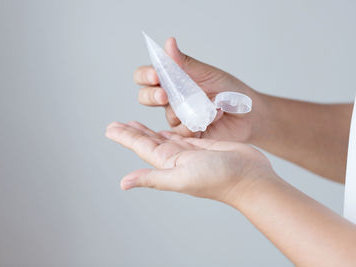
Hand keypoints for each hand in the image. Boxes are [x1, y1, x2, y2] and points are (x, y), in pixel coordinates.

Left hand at [105, 121, 274, 205]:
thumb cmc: (218, 179)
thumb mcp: (181, 177)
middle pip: (147, 141)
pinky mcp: (203, 144)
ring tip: (135, 122)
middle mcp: (175, 157)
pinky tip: (165, 127)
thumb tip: (123, 184)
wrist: (251, 177)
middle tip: (116, 123)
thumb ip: (152, 178)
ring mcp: (189, 151)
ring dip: (148, 130)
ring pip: (162, 136)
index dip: (124, 136)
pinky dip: (171, 128)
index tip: (110, 128)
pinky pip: (181, 133)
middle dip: (131, 132)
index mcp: (167, 163)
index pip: (140, 146)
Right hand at [134, 37, 266, 141]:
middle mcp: (171, 98)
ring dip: (186, 110)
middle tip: (164, 96)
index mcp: (172, 80)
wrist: (249, 113)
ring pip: (167, 115)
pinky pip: (181, 131)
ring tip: (209, 105)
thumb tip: (169, 43)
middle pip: (145, 97)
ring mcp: (178, 117)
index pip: (145, 76)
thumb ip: (185, 63)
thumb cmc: (228, 90)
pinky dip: (197, 123)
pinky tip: (213, 117)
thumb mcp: (207, 73)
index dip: (145, 75)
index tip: (155, 75)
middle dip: (151, 95)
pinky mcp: (187, 133)